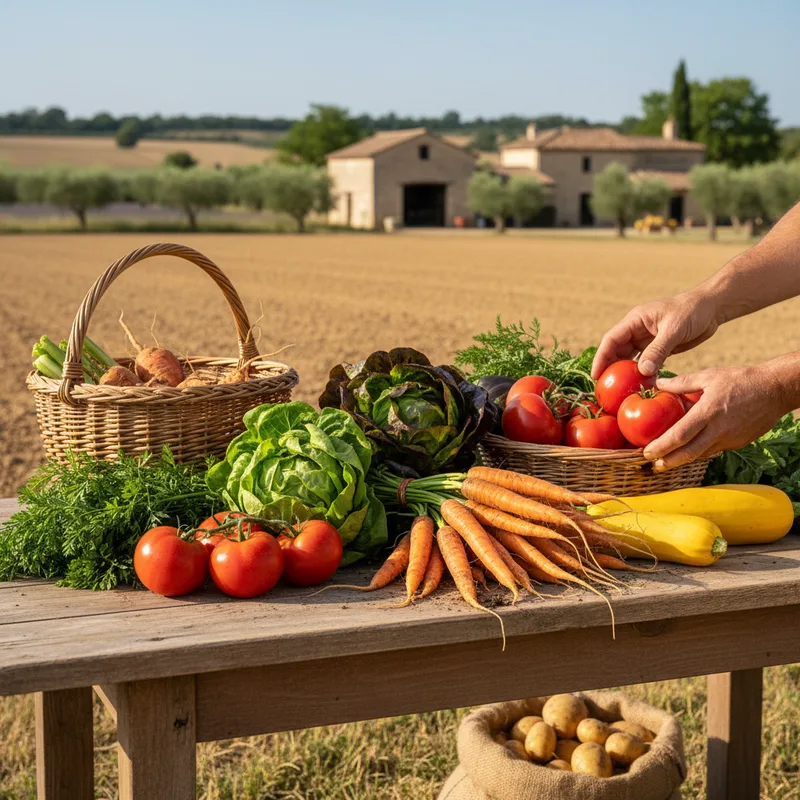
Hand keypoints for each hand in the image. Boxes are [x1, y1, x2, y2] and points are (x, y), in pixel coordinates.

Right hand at [591, 291, 720, 379]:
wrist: (713, 307)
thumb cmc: (693, 311)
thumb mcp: (674, 330)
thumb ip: (658, 350)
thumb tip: (642, 372)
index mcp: (635, 320)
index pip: (611, 340)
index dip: (601, 358)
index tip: (596, 375)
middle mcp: (637, 330)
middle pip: (617, 351)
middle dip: (610, 368)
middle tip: (606, 388)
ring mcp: (647, 339)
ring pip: (630, 358)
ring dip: (626, 372)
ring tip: (621, 390)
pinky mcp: (659, 347)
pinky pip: (645, 362)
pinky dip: (642, 373)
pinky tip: (642, 385)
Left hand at [642, 364, 791, 471]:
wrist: (776, 390)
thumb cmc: (741, 379)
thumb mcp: (710, 375)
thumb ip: (682, 382)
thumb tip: (658, 384)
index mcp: (708, 412)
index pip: (679, 435)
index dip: (661, 447)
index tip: (646, 453)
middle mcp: (718, 430)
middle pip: (688, 454)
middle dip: (667, 462)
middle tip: (652, 466)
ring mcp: (729, 439)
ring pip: (701, 455)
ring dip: (682, 460)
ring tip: (665, 462)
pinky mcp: (738, 443)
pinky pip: (713, 450)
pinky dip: (699, 452)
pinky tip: (688, 450)